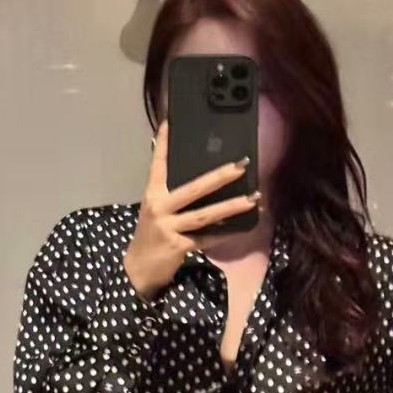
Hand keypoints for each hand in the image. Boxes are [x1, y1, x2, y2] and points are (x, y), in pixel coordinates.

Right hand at [123, 120, 260, 300]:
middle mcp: (159, 207)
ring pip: (205, 215)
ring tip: (253, 197)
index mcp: (152, 194)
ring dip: (232, 206)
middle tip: (241, 165)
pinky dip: (227, 232)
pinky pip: (209, 238)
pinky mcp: (179, 246)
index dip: (163, 143)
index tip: (170, 122)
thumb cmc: (151, 235)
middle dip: (219, 177)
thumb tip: (192, 174)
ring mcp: (168, 227)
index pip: (158, 164)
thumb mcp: (154, 210)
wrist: (138, 270)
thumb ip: (169, 192)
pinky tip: (245, 226)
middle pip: (193, 189)